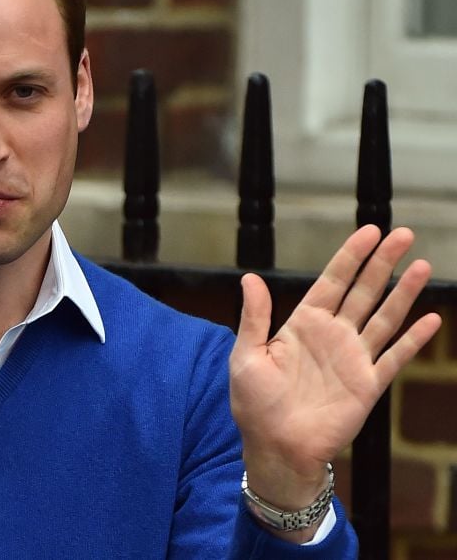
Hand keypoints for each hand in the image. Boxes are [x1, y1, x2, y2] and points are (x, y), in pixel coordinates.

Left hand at [230, 226, 439, 514]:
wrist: (275, 447)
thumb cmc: (254, 403)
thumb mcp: (246, 354)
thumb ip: (254, 317)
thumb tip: (250, 277)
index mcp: (302, 324)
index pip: (332, 281)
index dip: (350, 256)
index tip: (370, 231)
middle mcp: (332, 335)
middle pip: (363, 291)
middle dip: (383, 262)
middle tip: (404, 234)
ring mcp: (353, 358)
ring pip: (384, 317)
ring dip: (404, 293)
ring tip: (422, 266)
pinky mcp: (368, 385)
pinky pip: (394, 357)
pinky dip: (413, 339)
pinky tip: (430, 318)